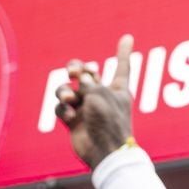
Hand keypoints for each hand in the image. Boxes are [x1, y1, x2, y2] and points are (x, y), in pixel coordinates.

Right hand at [54, 34, 135, 169]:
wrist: (104, 151)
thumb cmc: (108, 121)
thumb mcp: (99, 94)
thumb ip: (88, 82)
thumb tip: (78, 79)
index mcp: (117, 90)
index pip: (122, 66)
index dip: (123, 52)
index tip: (127, 37)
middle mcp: (101, 97)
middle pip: (85, 74)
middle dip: (76, 67)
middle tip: (74, 71)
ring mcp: (86, 109)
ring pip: (68, 89)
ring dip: (64, 90)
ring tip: (68, 97)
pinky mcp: (73, 121)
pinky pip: (61, 108)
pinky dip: (62, 109)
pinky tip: (69, 115)